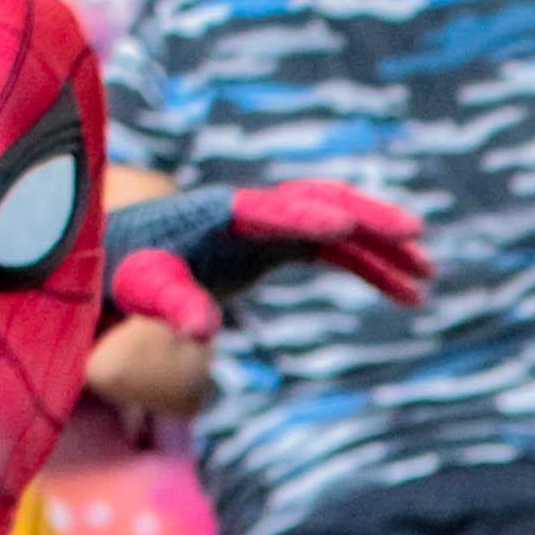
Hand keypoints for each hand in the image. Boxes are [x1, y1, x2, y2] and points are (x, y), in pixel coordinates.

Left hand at [105, 179, 430, 336]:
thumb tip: (204, 332)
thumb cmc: (115, 275)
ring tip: (427, 273)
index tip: (344, 226)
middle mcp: (246, 211)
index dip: (305, 216)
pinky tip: (408, 295)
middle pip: (319, 202)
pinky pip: (335, 250)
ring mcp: (265, 225)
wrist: (107, 262)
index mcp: (213, 216)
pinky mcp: (273, 244)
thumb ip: (169, 303)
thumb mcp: (136, 291)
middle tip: (416, 235)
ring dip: (382, 246)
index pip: (268, 210)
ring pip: (338, 224)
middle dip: (368, 217)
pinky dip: (370, 268)